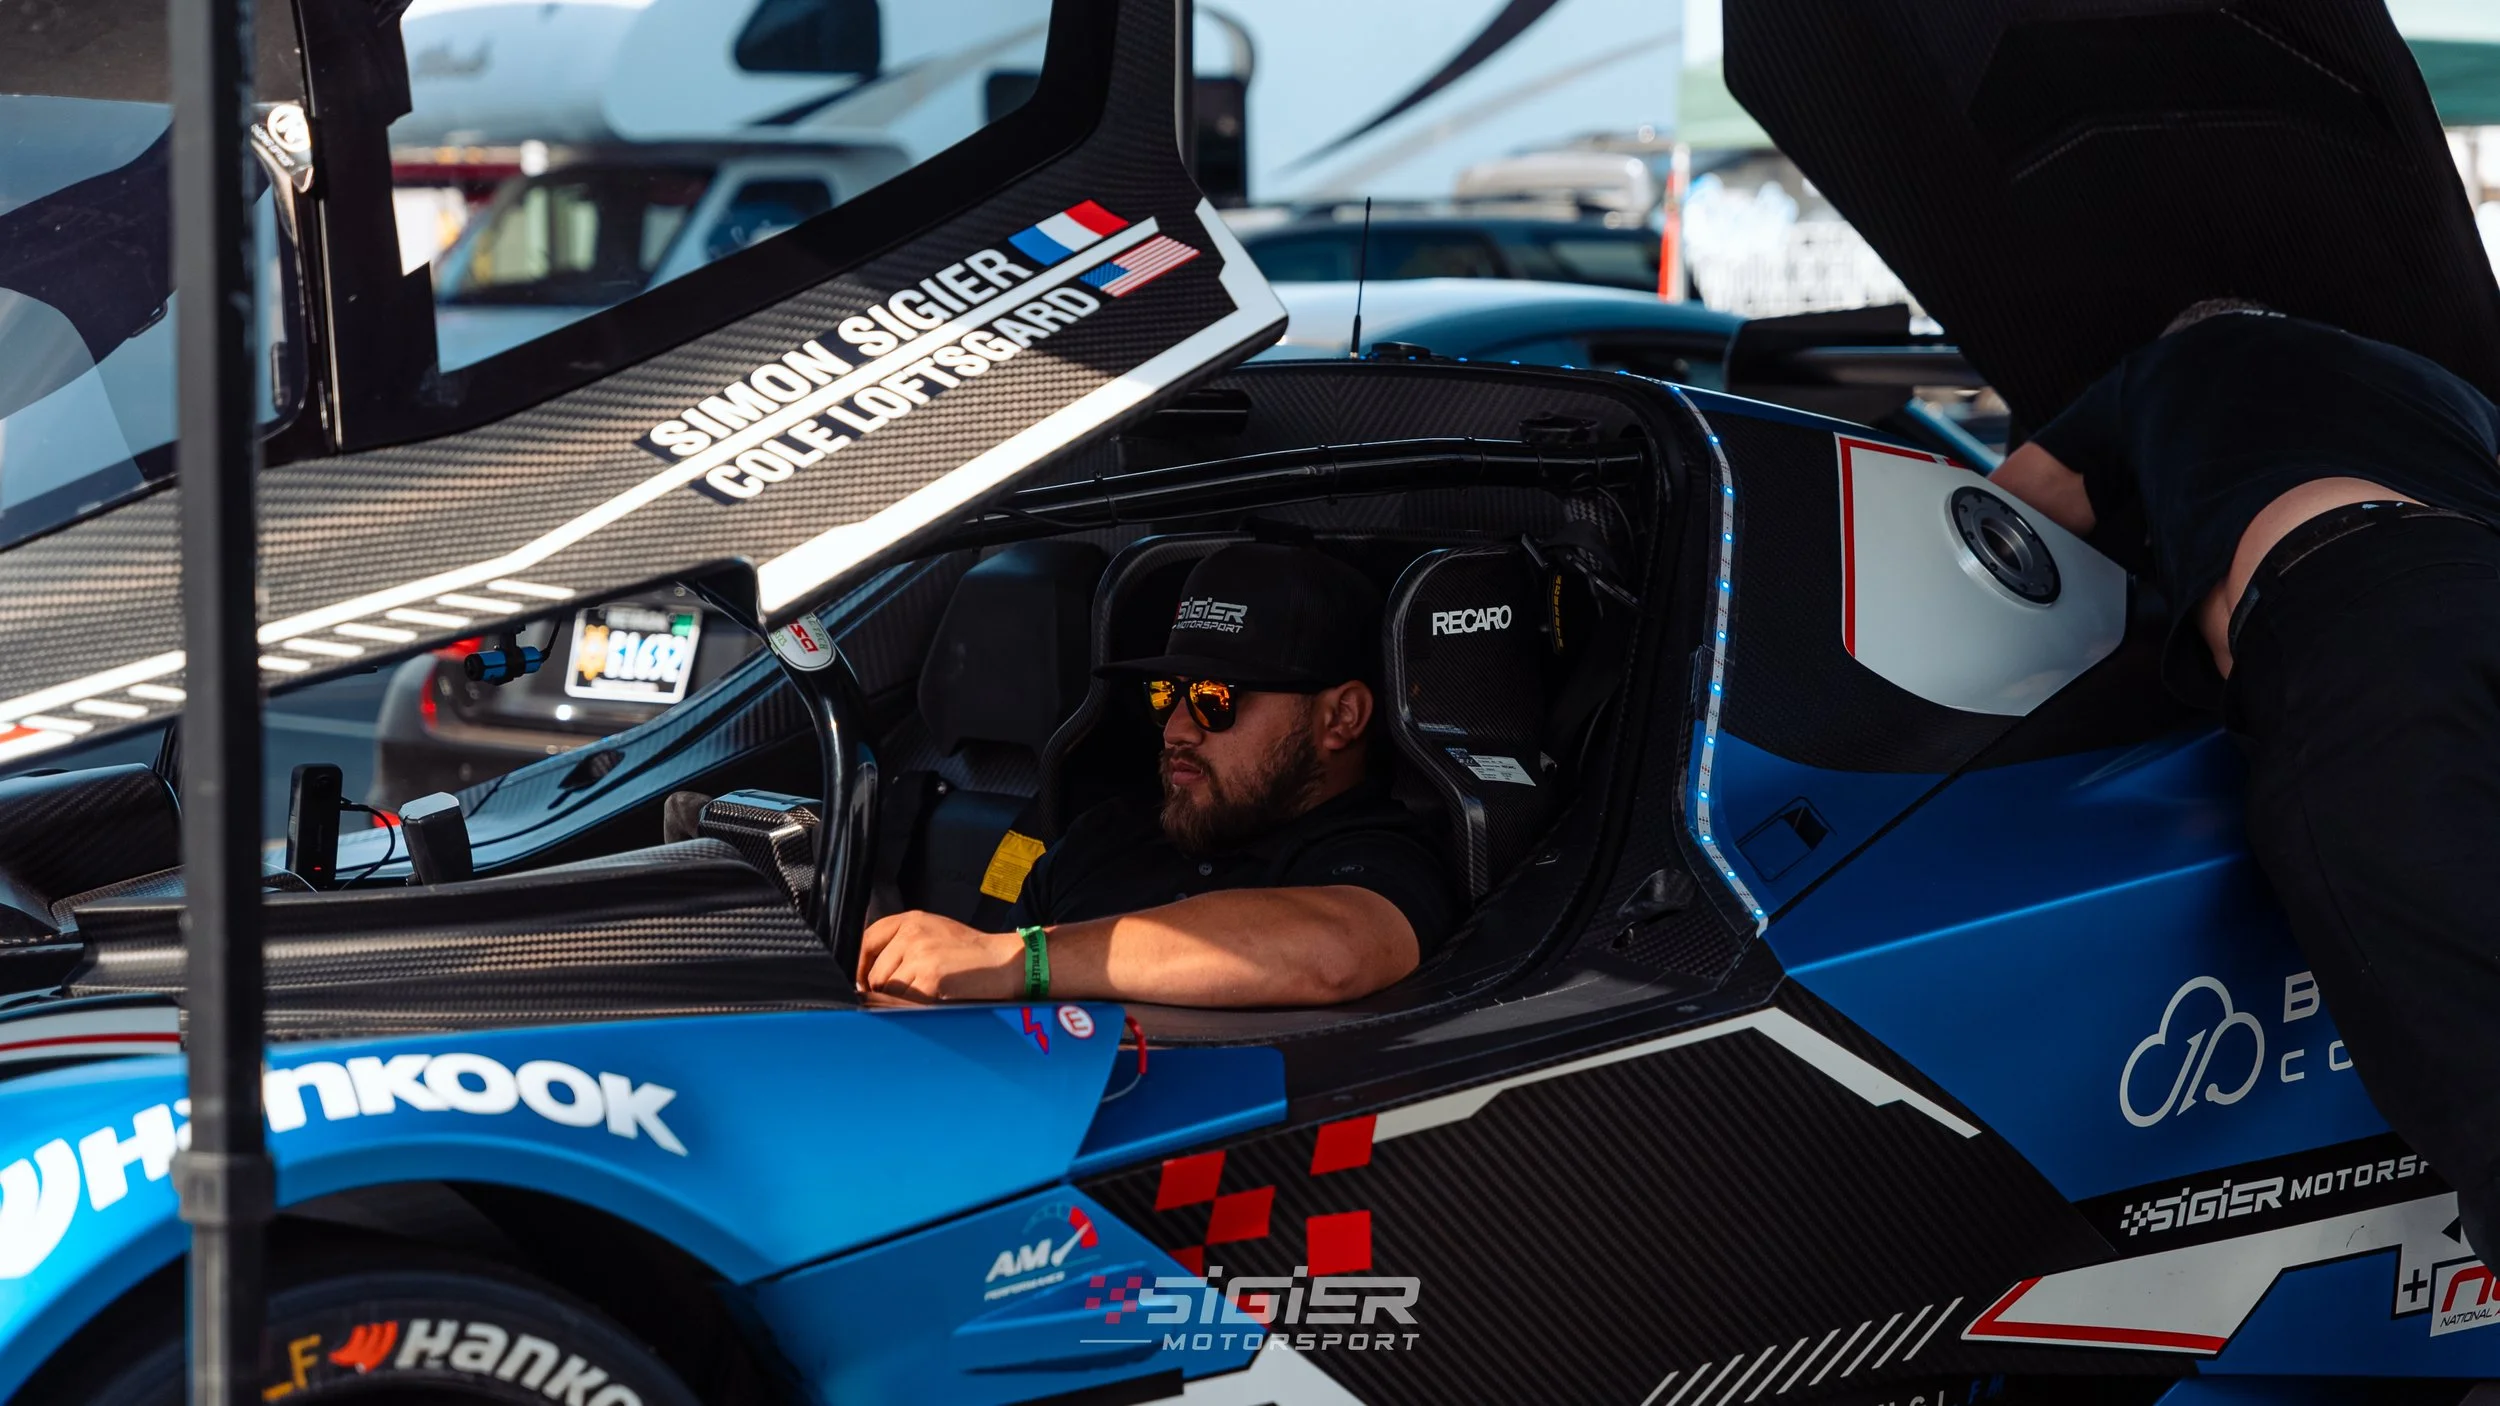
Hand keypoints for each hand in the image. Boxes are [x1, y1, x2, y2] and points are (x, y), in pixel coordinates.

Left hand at [856, 909, 1024, 1001]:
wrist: (1006, 962)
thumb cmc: (971, 954)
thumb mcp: (933, 933)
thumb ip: (901, 944)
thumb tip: (866, 975)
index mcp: (910, 920)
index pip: (866, 941)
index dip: (860, 967)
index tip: (864, 983)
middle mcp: (911, 933)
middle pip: (874, 973)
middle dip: (885, 990)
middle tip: (910, 993)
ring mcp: (920, 954)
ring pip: (887, 990)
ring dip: (900, 1001)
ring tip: (927, 995)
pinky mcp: (930, 978)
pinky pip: (905, 1002)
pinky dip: (915, 1008)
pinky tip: (935, 1000)